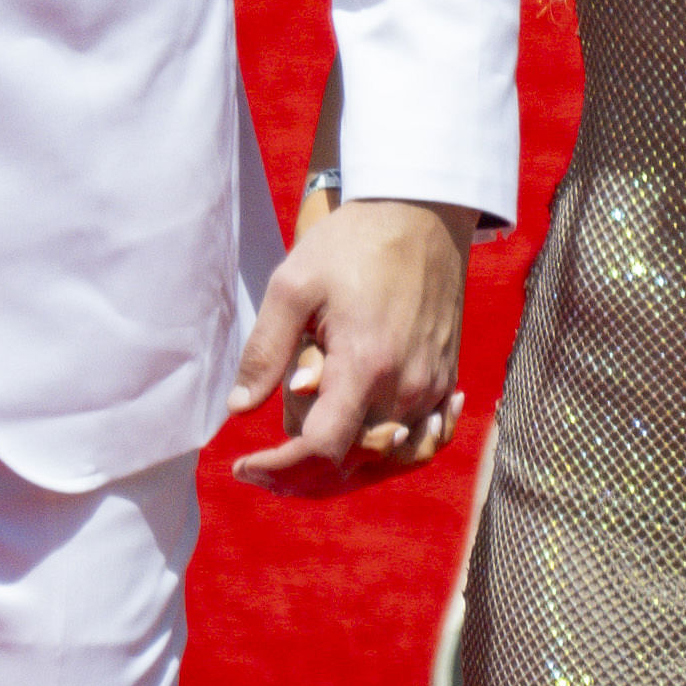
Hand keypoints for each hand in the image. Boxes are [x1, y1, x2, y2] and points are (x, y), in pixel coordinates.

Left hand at [225, 196, 467, 496]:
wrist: (421, 209)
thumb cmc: (352, 242)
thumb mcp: (293, 285)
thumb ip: (265, 350)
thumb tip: (239, 408)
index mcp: (364, 365)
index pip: (321, 450)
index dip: (278, 470)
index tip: (245, 466)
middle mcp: (405, 386)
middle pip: (353, 464)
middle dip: (302, 475)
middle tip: (262, 467)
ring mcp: (433, 386)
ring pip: (389, 459)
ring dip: (346, 469)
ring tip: (304, 458)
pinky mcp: (447, 377)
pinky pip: (426, 439)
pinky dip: (395, 453)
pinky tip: (372, 443)